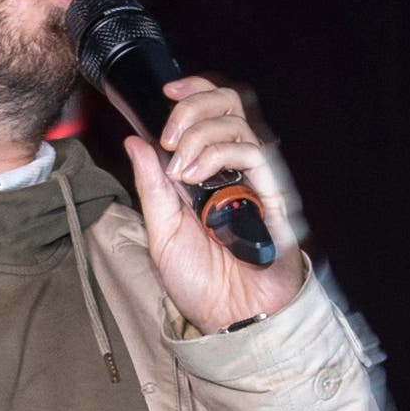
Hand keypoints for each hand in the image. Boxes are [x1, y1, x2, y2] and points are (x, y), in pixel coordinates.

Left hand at [124, 75, 311, 333]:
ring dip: (199, 137)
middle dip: (193, 108)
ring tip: (180, 170)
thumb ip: (151, 184)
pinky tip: (196, 178)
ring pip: (238, 123)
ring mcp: (255, 179)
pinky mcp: (274, 194)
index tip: (166, 94)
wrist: (228, 317)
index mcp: (207, 172)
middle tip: (170, 138)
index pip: (209, 113)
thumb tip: (136, 140)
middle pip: (228, 105)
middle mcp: (233, 170)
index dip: (193, 93)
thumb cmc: (200, 282)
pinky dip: (218, 155)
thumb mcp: (160, 229)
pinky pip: (253, 153)